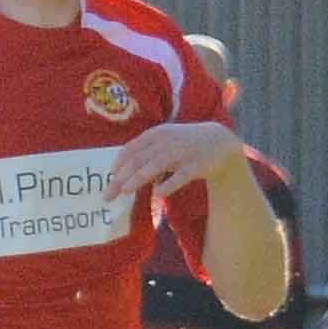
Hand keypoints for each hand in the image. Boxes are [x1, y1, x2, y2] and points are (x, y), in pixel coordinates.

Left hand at [107, 118, 249, 200]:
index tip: (110, 177)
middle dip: (121, 178)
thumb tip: (122, 170)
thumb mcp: (164, 139)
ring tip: (125, 191)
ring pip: (155, 166)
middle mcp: (166, 141)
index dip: (119, 163)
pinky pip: (180, 176)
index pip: (131, 148)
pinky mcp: (196, 165)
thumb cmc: (185, 143)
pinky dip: (168, 184)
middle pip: (138, 160)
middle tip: (108, 195)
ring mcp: (181, 153)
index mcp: (156, 134)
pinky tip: (157, 194)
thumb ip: (146, 151)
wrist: (219, 141)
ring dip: (138, 179)